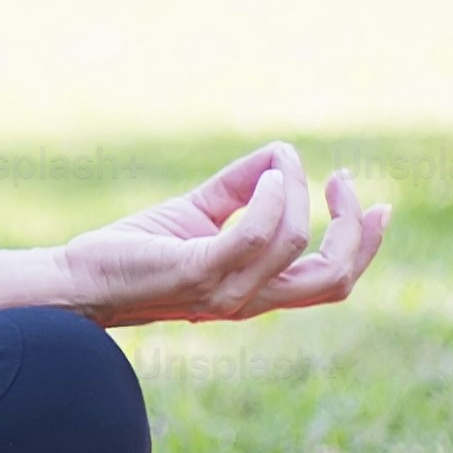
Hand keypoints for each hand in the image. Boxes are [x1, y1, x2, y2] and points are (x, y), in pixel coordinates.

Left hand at [57, 141, 389, 327]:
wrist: (78, 281)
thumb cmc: (136, 252)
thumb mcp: (199, 213)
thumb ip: (241, 188)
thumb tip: (280, 153)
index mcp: (258, 290)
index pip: (332, 280)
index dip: (365, 245)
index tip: (374, 202)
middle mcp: (249, 300)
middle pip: (335, 278)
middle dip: (355, 229)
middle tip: (343, 180)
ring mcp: (226, 291)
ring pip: (296, 244)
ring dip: (298, 195)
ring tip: (279, 164)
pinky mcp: (198, 274)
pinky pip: (254, 236)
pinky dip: (271, 199)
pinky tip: (267, 175)